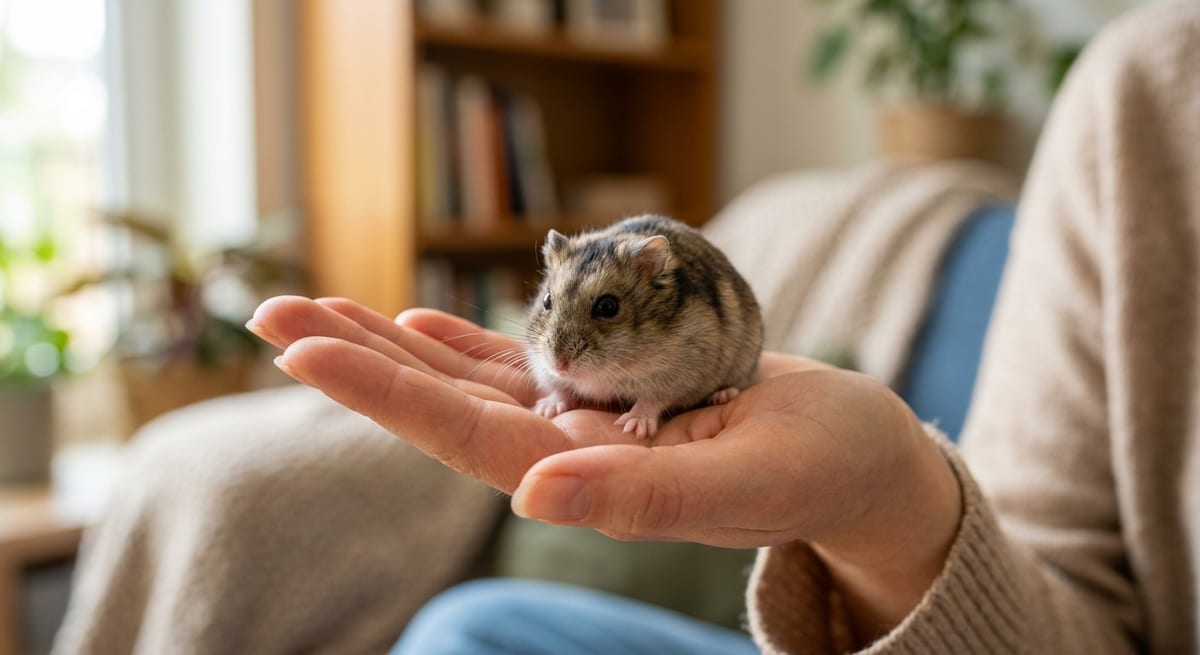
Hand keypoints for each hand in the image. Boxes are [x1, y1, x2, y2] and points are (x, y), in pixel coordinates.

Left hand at [248, 296, 960, 637]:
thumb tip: (533, 492)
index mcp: (591, 483)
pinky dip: (464, 340)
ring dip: (392, 344)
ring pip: (469, 379)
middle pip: (443, 404)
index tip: (304, 350)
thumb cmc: (816, 470)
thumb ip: (642, 495)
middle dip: (357, 360)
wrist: (854, 455)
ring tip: (317, 307)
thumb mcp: (741, 483)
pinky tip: (413, 318)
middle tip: (270, 313)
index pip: (466, 438)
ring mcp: (585, 420)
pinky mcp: (609, 391)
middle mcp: (570, 452)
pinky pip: (522, 362)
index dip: (384, 394)